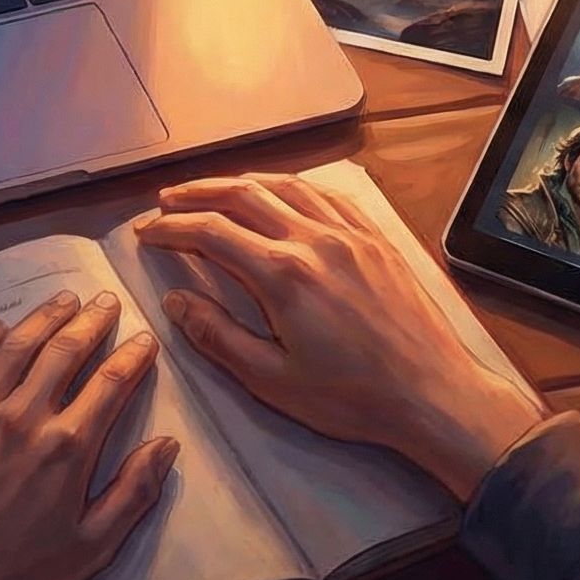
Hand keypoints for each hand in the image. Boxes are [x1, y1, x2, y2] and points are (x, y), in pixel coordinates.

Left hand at [0, 290, 177, 579]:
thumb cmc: (18, 574)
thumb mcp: (92, 547)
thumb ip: (133, 493)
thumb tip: (167, 445)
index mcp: (67, 448)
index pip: (110, 384)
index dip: (132, 356)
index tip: (145, 338)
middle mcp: (24, 418)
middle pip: (64, 352)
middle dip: (91, 322)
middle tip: (105, 302)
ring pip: (15, 347)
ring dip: (43, 318)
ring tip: (62, 300)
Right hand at [134, 173, 544, 500]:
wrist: (433, 394)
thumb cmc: (353, 398)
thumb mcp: (273, 380)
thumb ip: (218, 336)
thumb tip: (175, 300)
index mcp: (283, 275)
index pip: (211, 232)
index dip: (171, 228)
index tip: (146, 233)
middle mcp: (314, 239)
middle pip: (243, 195)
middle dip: (198, 193)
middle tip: (168, 199)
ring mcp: (349, 233)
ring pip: (285, 185)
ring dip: (242, 180)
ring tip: (215, 188)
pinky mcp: (376, 238)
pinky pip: (327, 194)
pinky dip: (293, 184)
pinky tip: (282, 190)